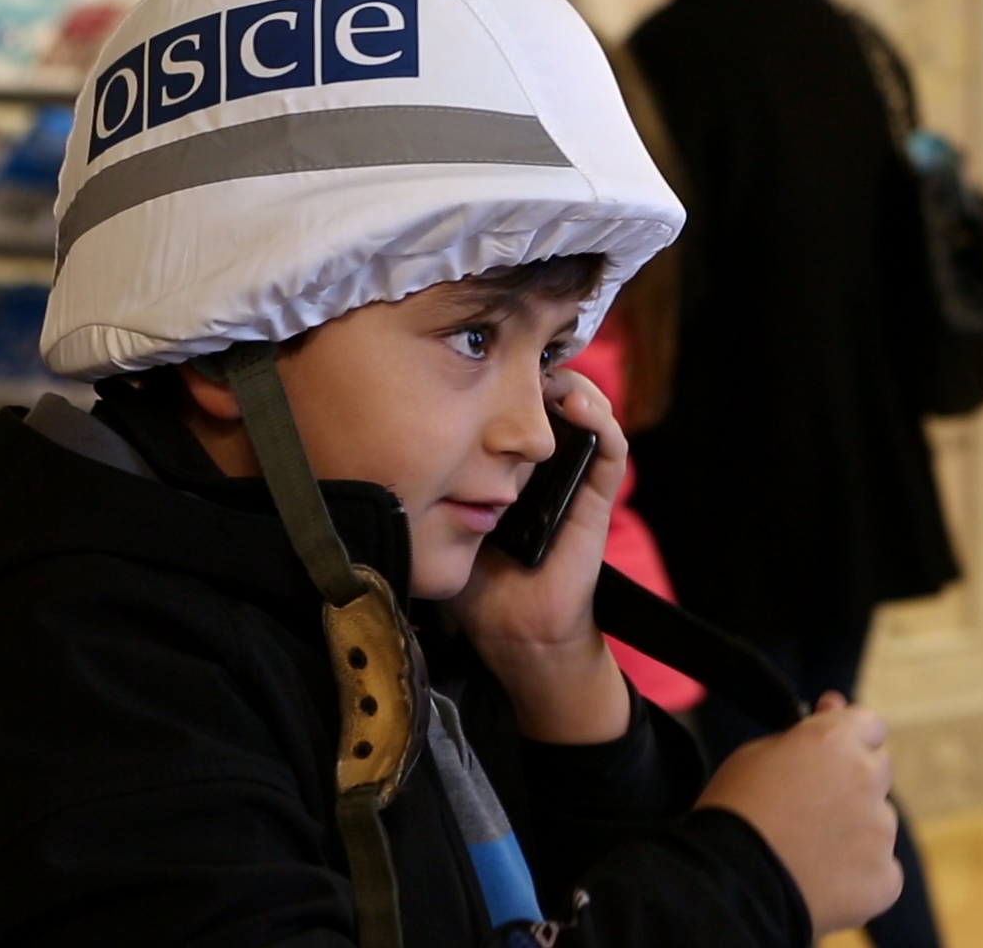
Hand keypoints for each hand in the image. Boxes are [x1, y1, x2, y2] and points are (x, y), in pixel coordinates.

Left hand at [447, 369, 631, 743]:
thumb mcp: (439, 516)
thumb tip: (372, 440)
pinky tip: (578, 406)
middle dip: (540, 368)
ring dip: (575, 385)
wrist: (514, 630)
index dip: (508, 373)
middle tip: (517, 352)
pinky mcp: (595, 499)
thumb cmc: (475, 578)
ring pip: (587, 413)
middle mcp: (544, 465)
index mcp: (509, 464)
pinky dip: (602, 422)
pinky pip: (610, 452)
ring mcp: (574, 478)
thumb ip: (421, 483)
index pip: (515, 403)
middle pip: (553, 398)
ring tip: (551, 373)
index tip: (484, 352)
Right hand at [696, 693, 902, 935]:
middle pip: (877, 769)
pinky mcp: (885, 878)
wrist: (730, 887)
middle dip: (852, 781)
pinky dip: (858, 872)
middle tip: (810, 805)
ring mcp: (881, 831)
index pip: (869, 723)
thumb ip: (804, 733)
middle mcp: (867, 779)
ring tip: (807, 849)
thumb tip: (834, 708)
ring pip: (879, 821)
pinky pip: (881, 867)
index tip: (827, 750)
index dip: (847, 735)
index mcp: (836, 741)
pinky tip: (821, 878)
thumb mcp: (755, 753)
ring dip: (855, 828)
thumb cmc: (734, 813)